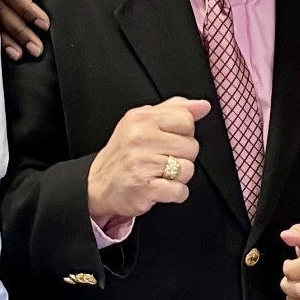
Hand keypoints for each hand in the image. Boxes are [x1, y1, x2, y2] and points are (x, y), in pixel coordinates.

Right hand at [86, 96, 209, 227]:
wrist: (97, 186)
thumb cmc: (124, 154)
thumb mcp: (143, 122)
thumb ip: (174, 110)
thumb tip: (202, 105)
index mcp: (141, 118)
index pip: (186, 119)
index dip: (183, 133)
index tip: (168, 140)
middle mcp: (140, 138)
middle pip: (191, 146)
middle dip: (182, 157)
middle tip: (161, 160)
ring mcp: (142, 163)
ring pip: (188, 169)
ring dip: (178, 176)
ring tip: (159, 174)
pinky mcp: (145, 188)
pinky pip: (180, 190)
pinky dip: (175, 193)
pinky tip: (160, 188)